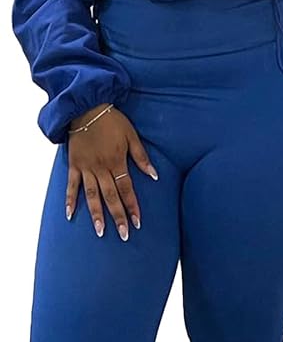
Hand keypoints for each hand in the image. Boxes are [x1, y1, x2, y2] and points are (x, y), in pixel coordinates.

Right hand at [66, 104, 158, 239]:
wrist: (87, 106)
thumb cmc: (112, 120)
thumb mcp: (132, 135)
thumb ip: (141, 157)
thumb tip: (154, 175)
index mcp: (117, 161)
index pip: (127, 189)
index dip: (133, 206)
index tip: (137, 222)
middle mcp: (101, 167)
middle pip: (111, 196)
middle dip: (118, 216)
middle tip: (123, 235)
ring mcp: (86, 167)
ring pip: (92, 195)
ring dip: (96, 214)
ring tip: (100, 231)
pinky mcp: (74, 164)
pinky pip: (71, 185)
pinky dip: (70, 200)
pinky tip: (69, 214)